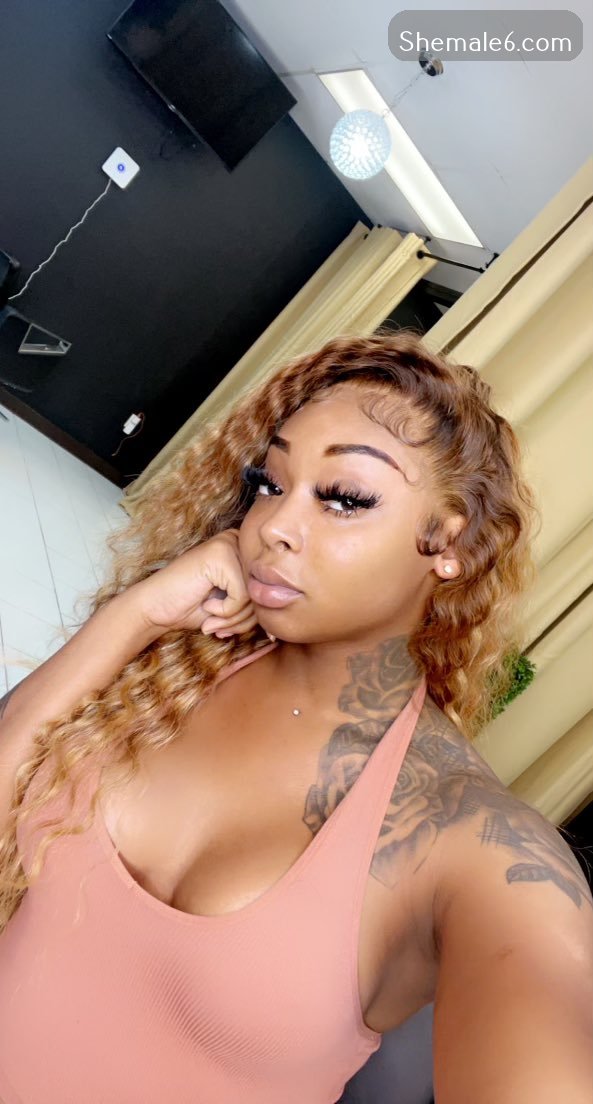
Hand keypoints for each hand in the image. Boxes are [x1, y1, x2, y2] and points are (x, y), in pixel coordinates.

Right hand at [129, 529, 257, 638]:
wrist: (154, 609)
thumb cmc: (190, 608)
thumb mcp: (231, 607)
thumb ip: (254, 606)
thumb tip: (281, 623)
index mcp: (241, 550)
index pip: (266, 586)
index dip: (252, 615)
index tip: (230, 628)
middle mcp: (237, 542)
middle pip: (262, 589)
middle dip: (244, 619)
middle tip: (220, 629)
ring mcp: (228, 544)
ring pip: (254, 593)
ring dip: (234, 618)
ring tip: (213, 620)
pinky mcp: (220, 554)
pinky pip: (241, 594)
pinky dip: (225, 610)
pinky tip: (206, 605)